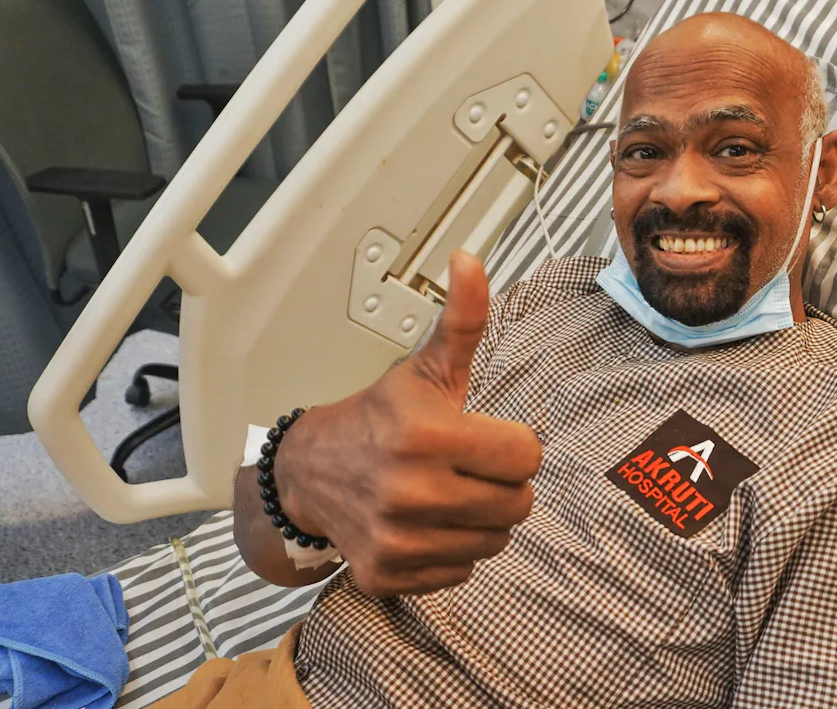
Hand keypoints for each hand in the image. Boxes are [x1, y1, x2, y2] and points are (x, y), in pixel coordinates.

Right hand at [273, 251, 541, 596]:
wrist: (309, 473)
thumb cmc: (379, 419)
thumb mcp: (427, 369)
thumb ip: (463, 320)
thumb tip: (471, 261)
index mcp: (425, 435)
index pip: (528, 457)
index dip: (513, 445)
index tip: (486, 437)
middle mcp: (409, 491)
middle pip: (519, 505)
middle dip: (502, 484)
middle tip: (468, 467)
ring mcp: (397, 539)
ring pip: (495, 541)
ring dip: (481, 519)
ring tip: (447, 493)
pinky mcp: (388, 575)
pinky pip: (461, 571)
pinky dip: (452, 551)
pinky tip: (426, 523)